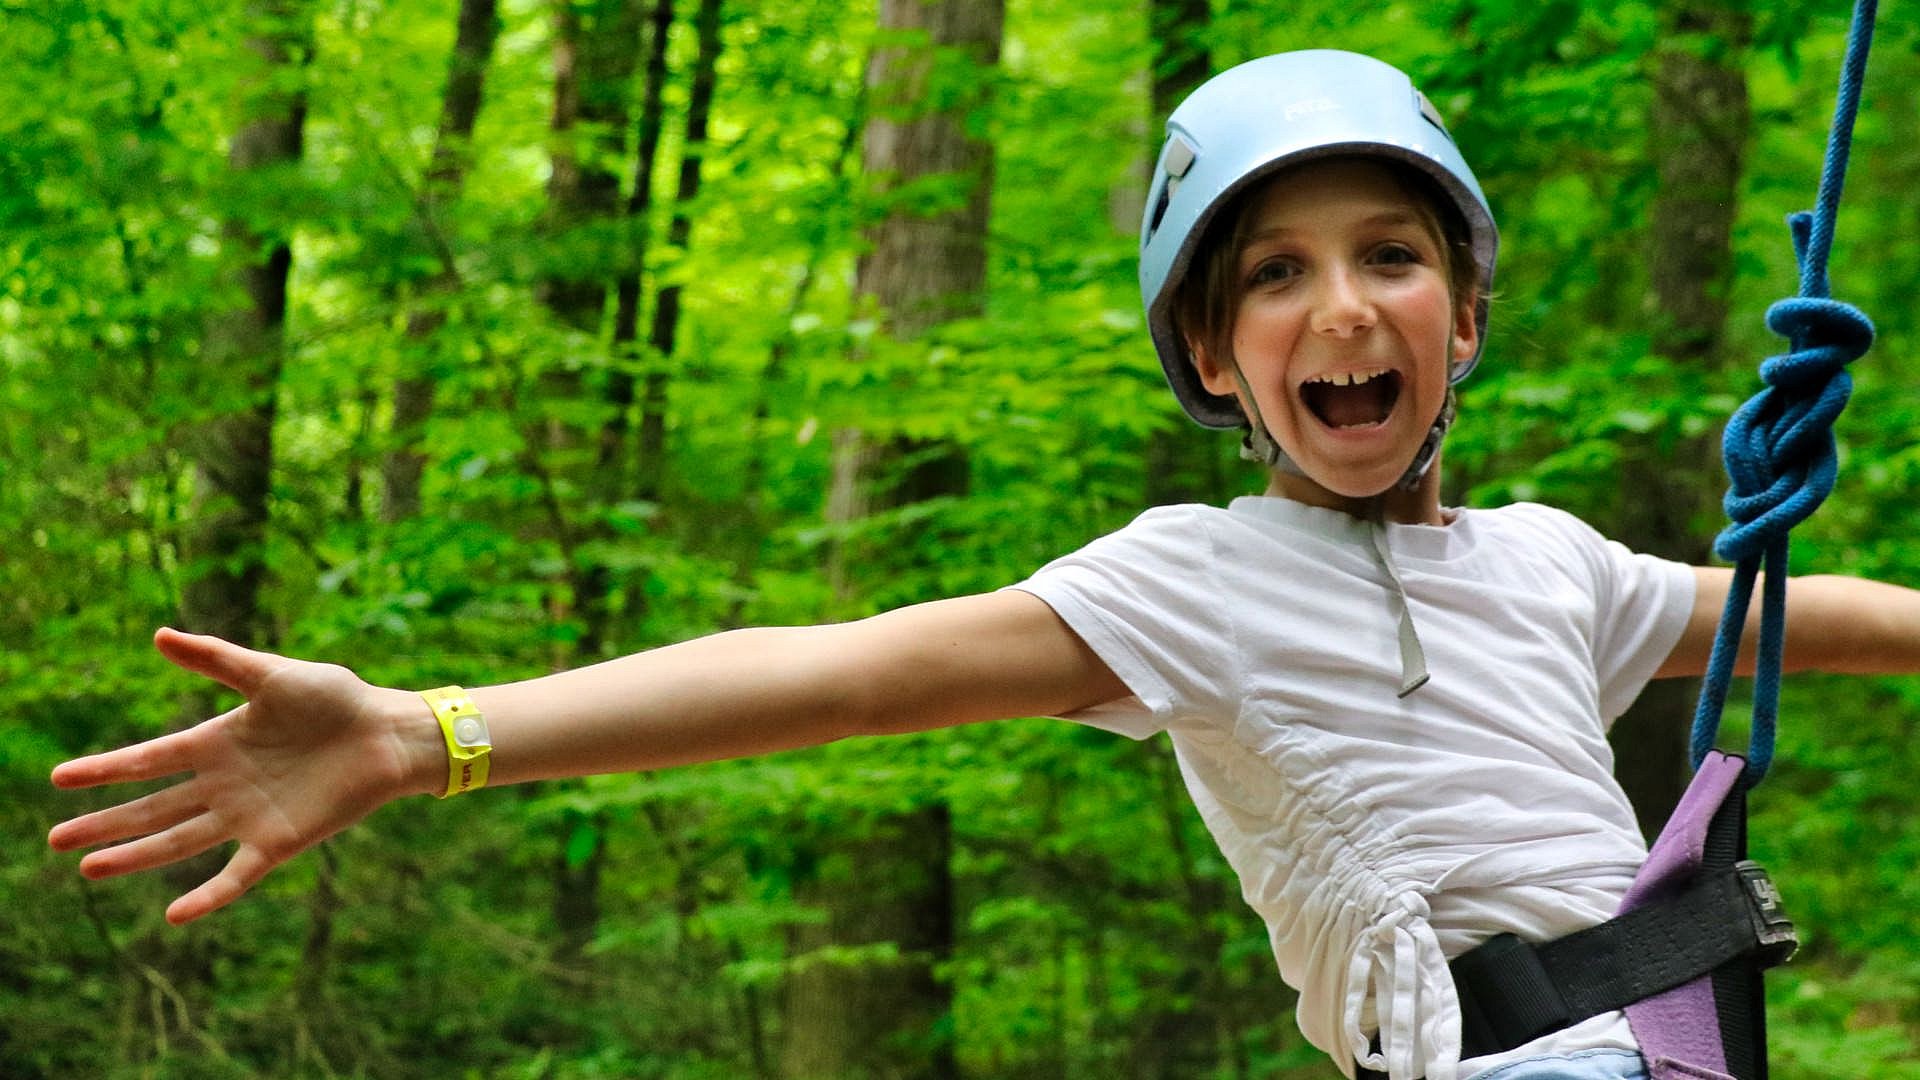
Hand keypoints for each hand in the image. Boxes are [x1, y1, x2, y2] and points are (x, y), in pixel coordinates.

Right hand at [47, 628, 434, 924]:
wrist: (388, 733)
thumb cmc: (336, 698)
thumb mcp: (271, 675)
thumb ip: (217, 659)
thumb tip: (158, 635)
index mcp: (217, 743)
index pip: (148, 760)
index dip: (104, 769)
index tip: (58, 779)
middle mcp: (224, 784)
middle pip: (153, 808)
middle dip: (105, 823)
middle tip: (56, 840)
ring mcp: (248, 816)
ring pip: (180, 842)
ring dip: (136, 856)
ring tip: (89, 868)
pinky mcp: (279, 842)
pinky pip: (237, 875)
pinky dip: (208, 896)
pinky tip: (176, 914)